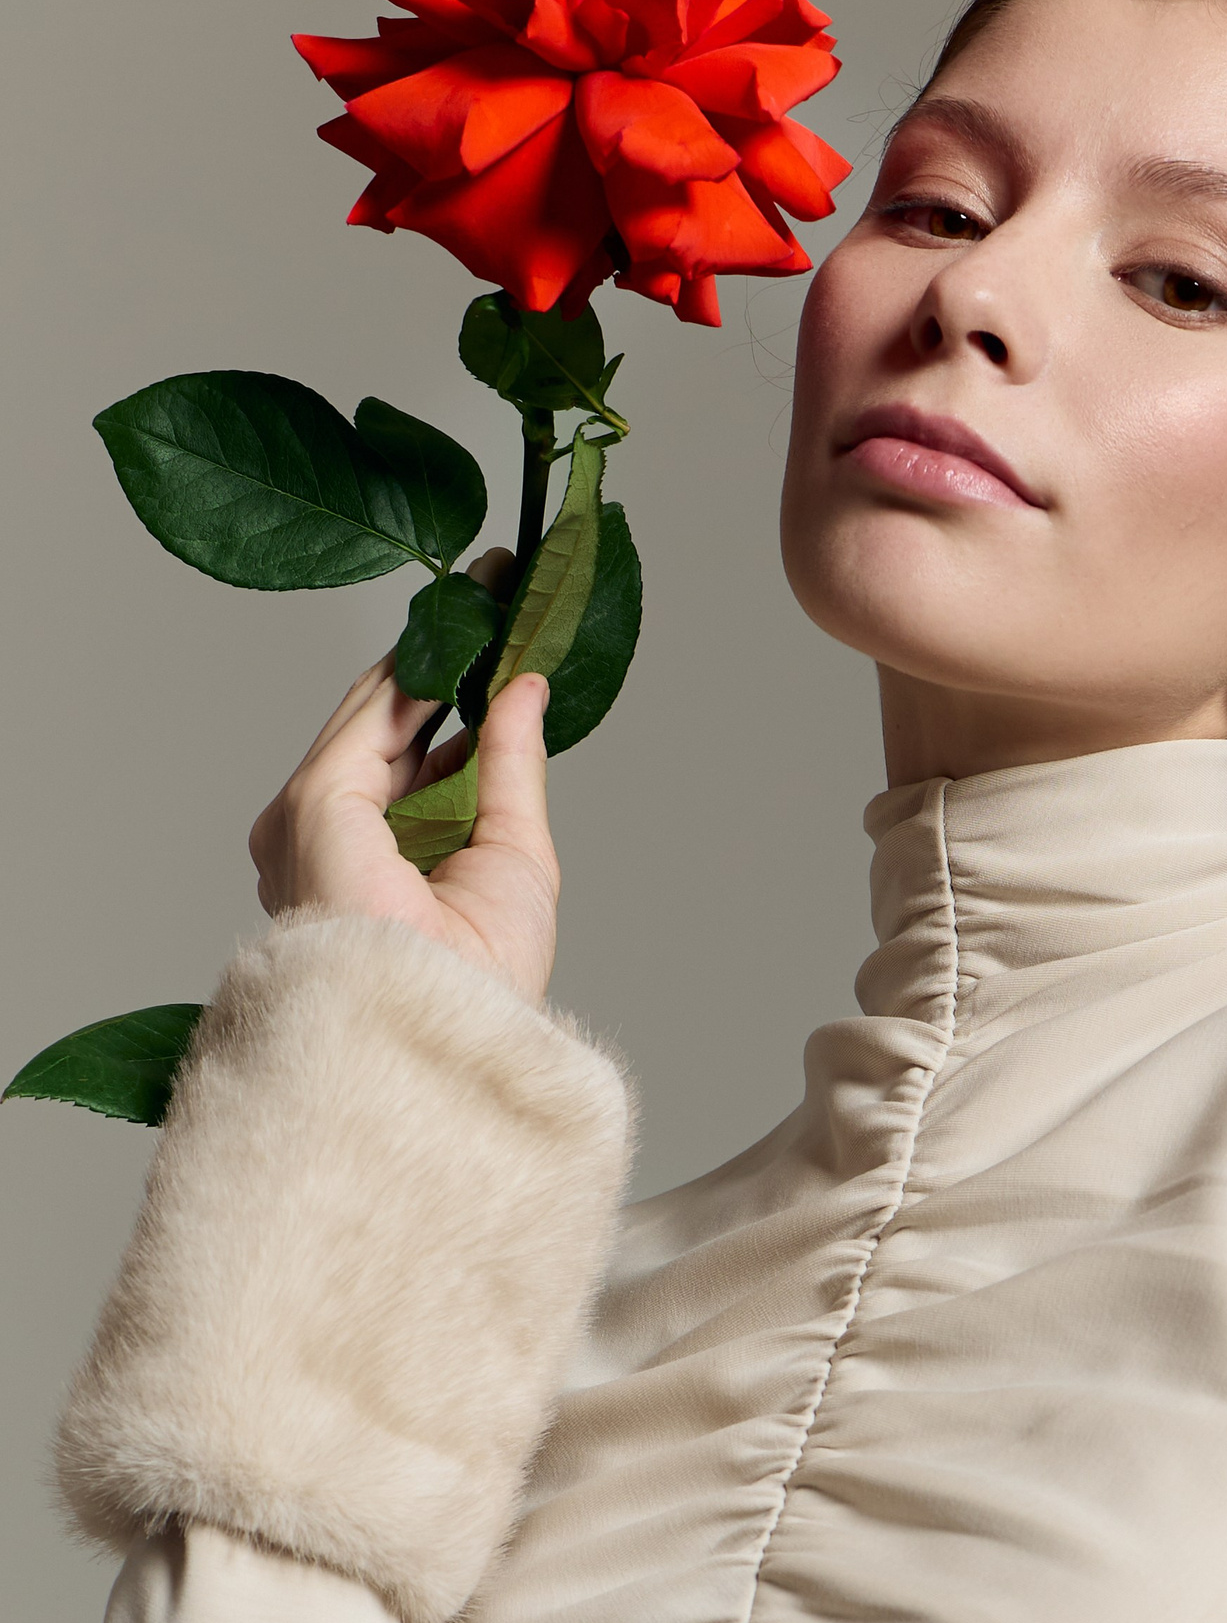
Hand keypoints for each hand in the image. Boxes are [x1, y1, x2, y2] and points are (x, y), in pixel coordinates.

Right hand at [248, 551, 559, 1005]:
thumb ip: (510, 767)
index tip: (497, 630)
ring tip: (487, 589)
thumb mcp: (515, 855)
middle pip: (384, 724)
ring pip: (372, 712)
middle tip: (493, 585)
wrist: (451, 1037)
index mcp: (367, 860)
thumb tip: (523, 688)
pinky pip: (370, 718)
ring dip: (431, 649)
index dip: (453, 689)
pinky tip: (460, 625)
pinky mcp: (313, 805)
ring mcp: (307, 821)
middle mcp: (322, 839)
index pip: (406, 755)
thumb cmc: (480, 985)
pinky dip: (417, 670)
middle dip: (442, 653)